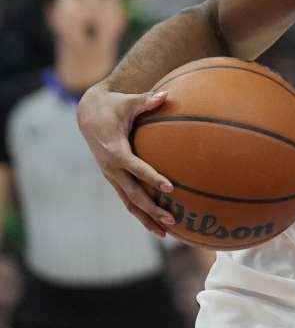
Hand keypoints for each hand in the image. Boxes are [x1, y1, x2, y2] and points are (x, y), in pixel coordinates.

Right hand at [76, 85, 175, 235]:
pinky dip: (140, 212)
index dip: (152, 178)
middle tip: (173, 219)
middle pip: (133, 194)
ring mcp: (111, 176)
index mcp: (116, 151)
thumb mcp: (128, 101)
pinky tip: (154, 223)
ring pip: (129, 202)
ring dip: (146, 218)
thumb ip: (147, 100)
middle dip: (152, 208)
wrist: (88, 114)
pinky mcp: (113, 178)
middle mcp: (111, 168)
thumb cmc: (113, 106)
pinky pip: (127, 199)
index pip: (136, 168)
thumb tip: (167, 94)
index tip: (170, 188)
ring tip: (165, 233)